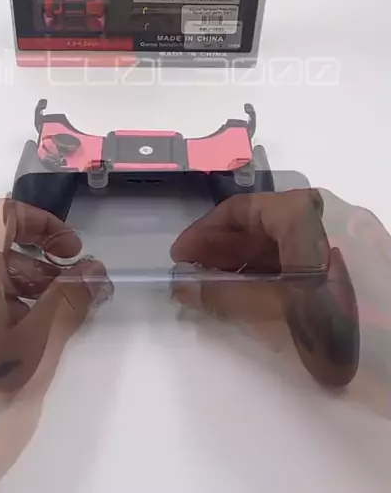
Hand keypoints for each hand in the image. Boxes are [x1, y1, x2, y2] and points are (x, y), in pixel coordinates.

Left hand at [0, 198, 112, 492]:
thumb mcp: (34, 353)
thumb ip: (68, 304)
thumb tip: (94, 272)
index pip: (3, 213)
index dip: (43, 223)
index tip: (71, 252)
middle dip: (35, 265)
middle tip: (67, 297)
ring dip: (13, 289)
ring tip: (42, 330)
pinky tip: (6, 350)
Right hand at [170, 189, 360, 388]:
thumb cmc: (350, 325)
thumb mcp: (286, 311)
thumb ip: (232, 296)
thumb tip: (184, 288)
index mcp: (307, 214)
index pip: (243, 210)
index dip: (206, 232)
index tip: (180, 257)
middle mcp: (325, 215)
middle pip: (262, 225)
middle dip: (222, 249)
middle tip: (191, 277)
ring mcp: (343, 238)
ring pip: (283, 243)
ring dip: (245, 263)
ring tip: (214, 290)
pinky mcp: (355, 264)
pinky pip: (303, 258)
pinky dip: (274, 274)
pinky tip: (254, 296)